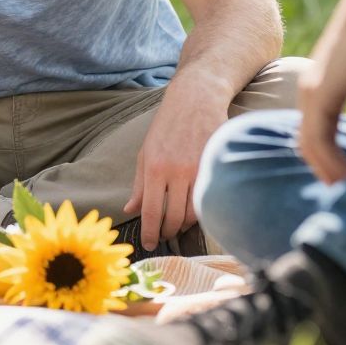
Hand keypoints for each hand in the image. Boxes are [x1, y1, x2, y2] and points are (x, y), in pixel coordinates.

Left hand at [124, 84, 227, 248]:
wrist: (196, 99)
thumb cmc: (166, 127)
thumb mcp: (145, 153)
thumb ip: (139, 185)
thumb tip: (129, 211)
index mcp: (155, 168)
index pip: (151, 212)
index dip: (149, 234)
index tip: (148, 245)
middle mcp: (177, 172)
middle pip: (174, 219)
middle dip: (167, 233)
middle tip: (162, 236)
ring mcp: (199, 170)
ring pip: (193, 214)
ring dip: (183, 226)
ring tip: (176, 226)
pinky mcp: (216, 167)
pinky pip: (208, 200)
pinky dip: (199, 212)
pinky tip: (192, 212)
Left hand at [297, 0, 345, 184]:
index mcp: (320, 90)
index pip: (316, 135)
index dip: (329, 159)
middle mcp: (309, 94)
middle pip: (307, 144)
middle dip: (325, 170)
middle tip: (344, 195)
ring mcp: (311, 94)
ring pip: (309, 146)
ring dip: (328, 171)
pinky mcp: (320, 93)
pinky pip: (317, 138)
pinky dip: (330, 161)